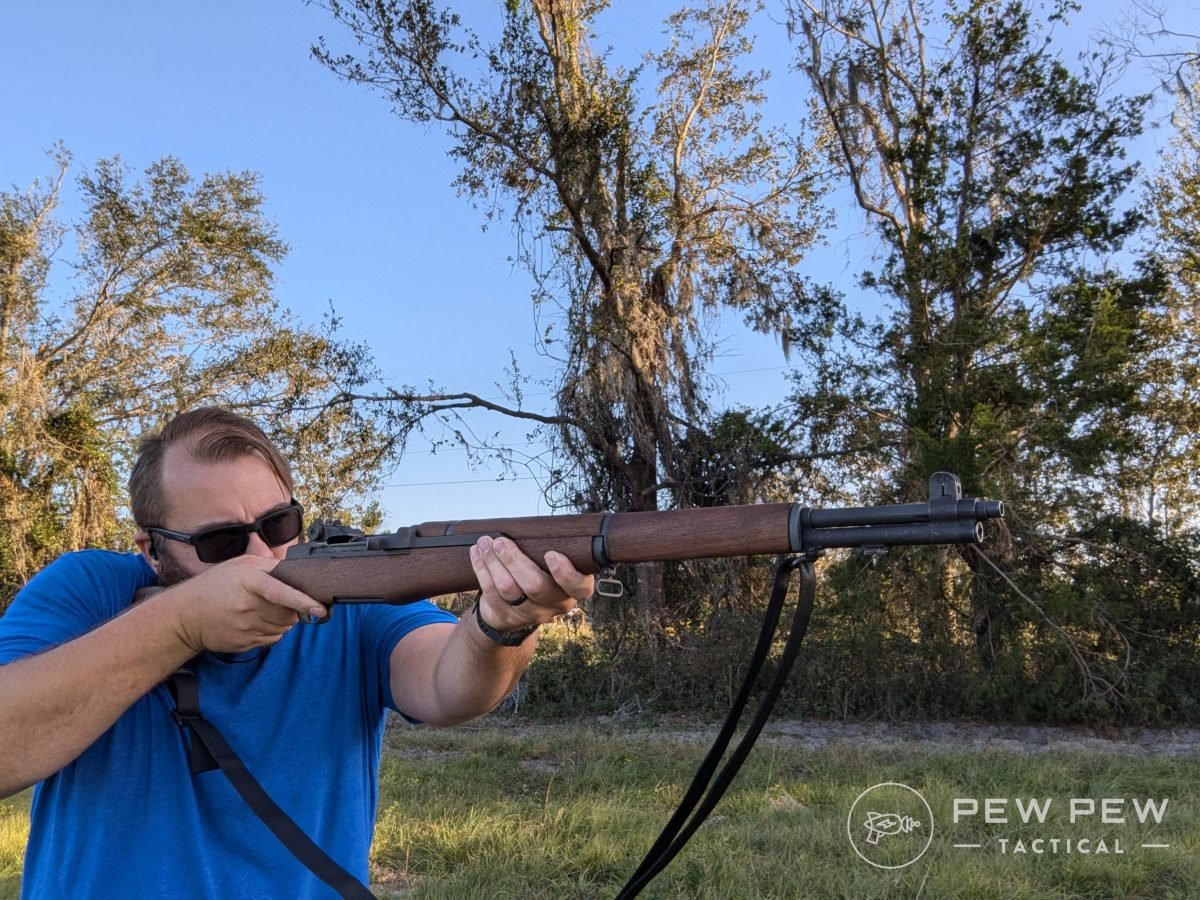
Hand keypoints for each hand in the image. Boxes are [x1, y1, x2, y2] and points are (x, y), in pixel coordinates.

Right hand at [163, 556, 327, 653]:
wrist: (185, 616)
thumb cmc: (216, 585)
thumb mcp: (240, 565)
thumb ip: (269, 565)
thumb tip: (297, 570)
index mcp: (248, 582)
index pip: (280, 592)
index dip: (302, 601)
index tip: (319, 609)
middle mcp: (247, 606)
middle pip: (288, 613)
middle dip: (294, 608)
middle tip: (282, 601)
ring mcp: (244, 628)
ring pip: (283, 628)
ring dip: (284, 620)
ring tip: (266, 610)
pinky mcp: (243, 644)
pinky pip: (272, 639)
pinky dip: (273, 631)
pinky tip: (258, 621)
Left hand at [468, 536, 593, 631]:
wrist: (514, 607)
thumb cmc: (538, 573)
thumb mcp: (550, 564)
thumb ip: (548, 549)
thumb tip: (531, 525)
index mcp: (572, 588)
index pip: (579, 587)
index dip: (566, 573)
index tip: (550, 554)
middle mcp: (555, 604)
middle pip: (536, 586)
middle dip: (514, 560)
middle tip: (500, 541)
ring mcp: (530, 614)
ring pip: (509, 590)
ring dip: (493, 562)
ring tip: (484, 543)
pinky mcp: (507, 617)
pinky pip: (491, 594)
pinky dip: (482, 570)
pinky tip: (476, 554)